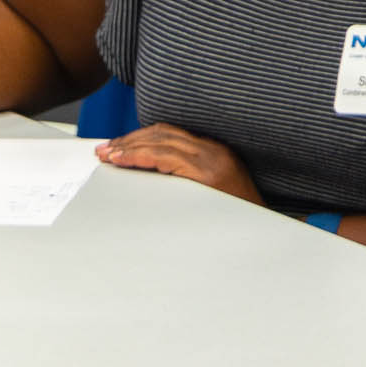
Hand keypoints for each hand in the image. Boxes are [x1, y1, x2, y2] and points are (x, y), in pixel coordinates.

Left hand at [95, 122, 261, 203]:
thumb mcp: (211, 191)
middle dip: (129, 140)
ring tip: (108, 156)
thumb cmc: (233, 217)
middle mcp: (212, 150)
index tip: (118, 146)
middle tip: (105, 150)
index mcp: (214, 151)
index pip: (170, 133)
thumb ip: (187, 177)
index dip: (140, 137)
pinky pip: (165, 157)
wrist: (261, 233)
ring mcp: (210, 160)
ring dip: (129, 147)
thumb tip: (151, 176)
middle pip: (162, 133)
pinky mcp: (206, 174)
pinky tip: (123, 161)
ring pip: (160, 142)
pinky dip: (140, 157)